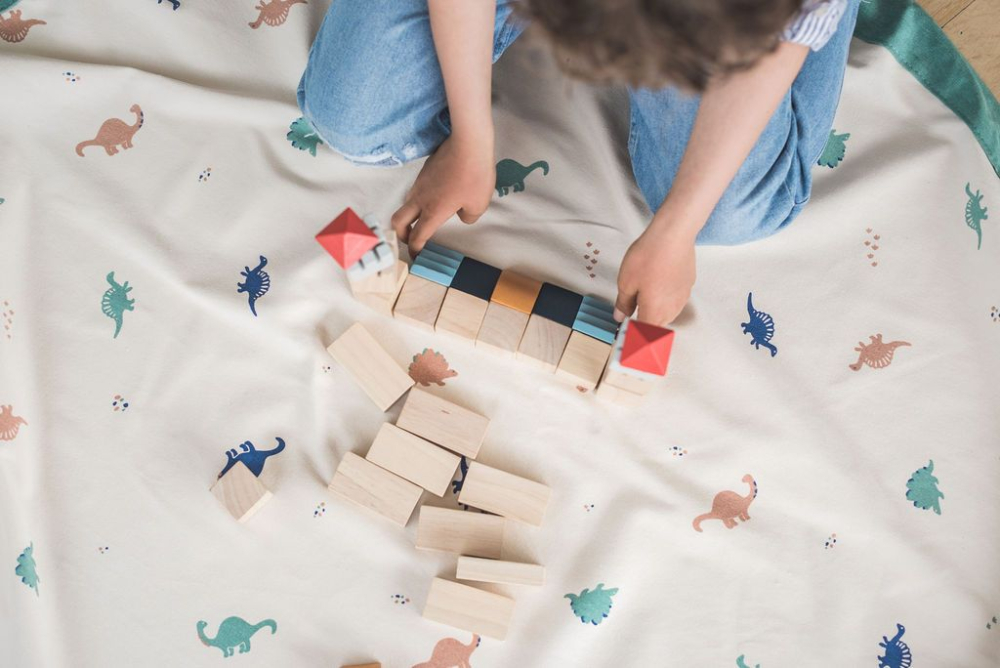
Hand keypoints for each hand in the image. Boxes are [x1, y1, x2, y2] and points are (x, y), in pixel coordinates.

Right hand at [391, 132, 494, 254]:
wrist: (468, 143)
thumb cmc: (474, 175)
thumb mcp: (478, 205)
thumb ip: (467, 217)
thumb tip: (461, 215)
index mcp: (432, 211)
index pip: (417, 236)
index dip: (415, 250)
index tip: (416, 256)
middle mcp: (420, 199)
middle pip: (398, 221)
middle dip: (401, 234)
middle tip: (411, 239)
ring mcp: (420, 183)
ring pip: (406, 204)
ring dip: (410, 215)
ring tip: (423, 218)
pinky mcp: (424, 171)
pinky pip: (416, 190)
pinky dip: (419, 200)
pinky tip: (435, 196)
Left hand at [613, 220, 696, 325]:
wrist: (673, 235)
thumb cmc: (649, 257)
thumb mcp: (626, 282)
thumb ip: (623, 303)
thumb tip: (620, 316)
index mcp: (654, 313)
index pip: (644, 335)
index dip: (635, 336)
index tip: (627, 334)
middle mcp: (671, 309)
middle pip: (656, 326)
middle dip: (645, 324)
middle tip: (631, 313)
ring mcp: (682, 297)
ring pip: (667, 313)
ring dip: (656, 311)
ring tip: (644, 297)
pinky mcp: (688, 284)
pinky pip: (675, 299)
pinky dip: (665, 298)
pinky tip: (658, 284)